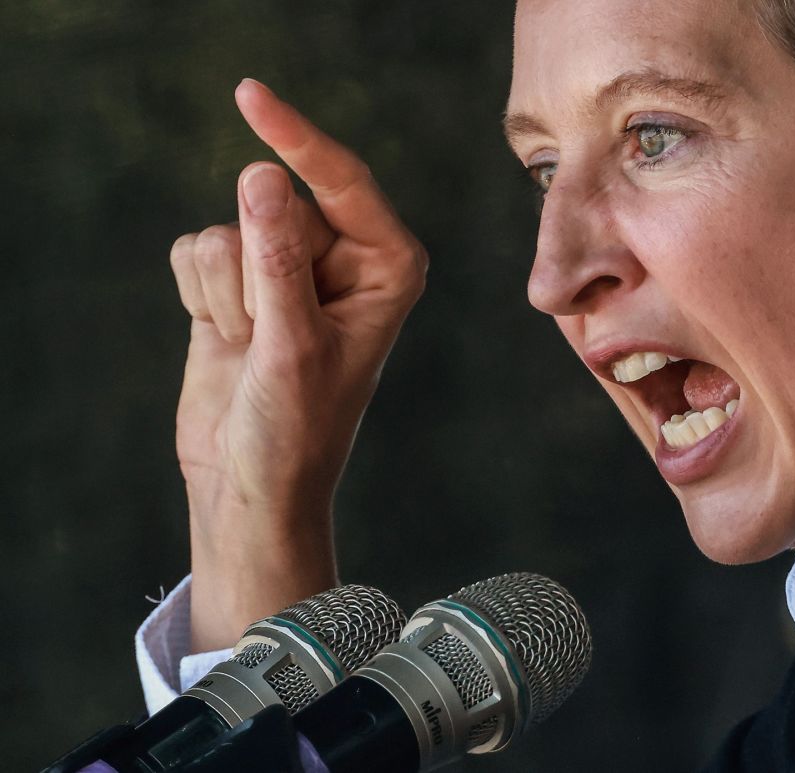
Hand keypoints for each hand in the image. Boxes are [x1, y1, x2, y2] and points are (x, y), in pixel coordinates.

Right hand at [169, 79, 425, 650]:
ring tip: (251, 346)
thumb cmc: (296, 430)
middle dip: (256, 272)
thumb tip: (262, 174)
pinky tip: (224, 337)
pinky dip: (197, 294)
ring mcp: (287, 265)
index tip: (250, 98)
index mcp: (388, 265)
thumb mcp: (293, 346)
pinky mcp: (239, 278)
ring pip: (227, 228)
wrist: (252, 483)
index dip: (296, 140)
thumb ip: (279, 261)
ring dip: (226, 293)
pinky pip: (193, 248)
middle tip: (269, 337)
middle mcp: (343, 256)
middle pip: (274, 206)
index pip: (342, 182)